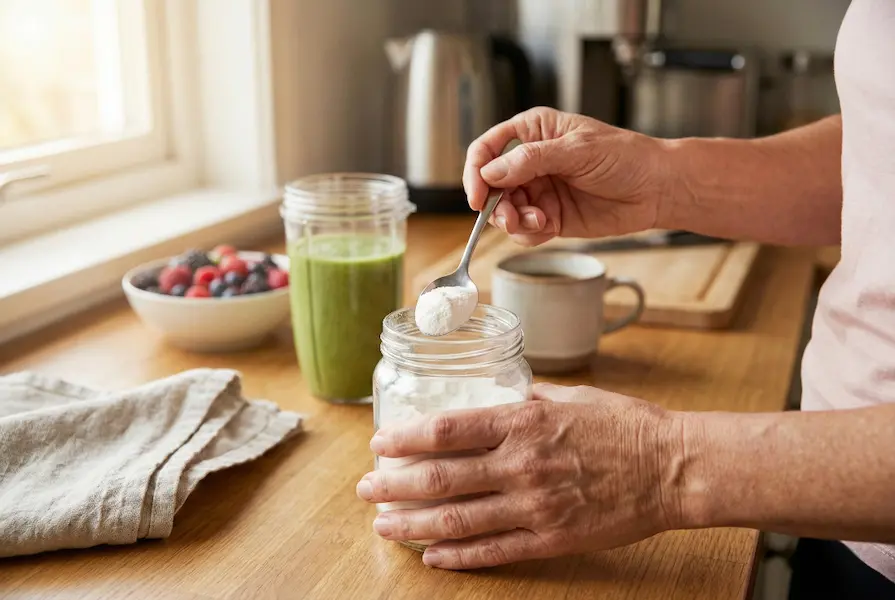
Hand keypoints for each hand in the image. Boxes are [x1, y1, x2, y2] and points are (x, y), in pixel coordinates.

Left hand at [356, 383, 683, 569]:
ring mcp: (535, 505)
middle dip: (394, 484)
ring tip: (383, 525)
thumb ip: (528, 400)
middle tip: (366, 488)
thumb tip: (499, 397)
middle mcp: (521, 463)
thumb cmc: (624, 425)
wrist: (672, 467)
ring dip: (412, 524)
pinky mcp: (551, 538)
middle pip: (441, 478)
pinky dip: (457, 556)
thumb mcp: (571, 396)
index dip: (405, 438)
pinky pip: (494, 550)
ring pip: (457, 519)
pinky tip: (431, 556)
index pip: (448, 430)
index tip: (379, 443)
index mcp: (524, 421)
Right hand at [463, 107, 671, 246]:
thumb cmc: (626, 157)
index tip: (477, 196)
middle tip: (510, 217)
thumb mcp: (577, 150)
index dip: (476, 171)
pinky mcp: (549, 216)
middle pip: (490, 185)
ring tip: (537, 222)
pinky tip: (548, 227)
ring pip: (504, 211)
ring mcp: (538, 190)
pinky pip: (523, 230)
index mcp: (533, 131)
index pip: (487, 148)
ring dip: (513, 221)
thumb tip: (491, 172)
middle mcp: (530, 161)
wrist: (657, 189)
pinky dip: (528, 233)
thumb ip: (532, 160)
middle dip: (495, 205)